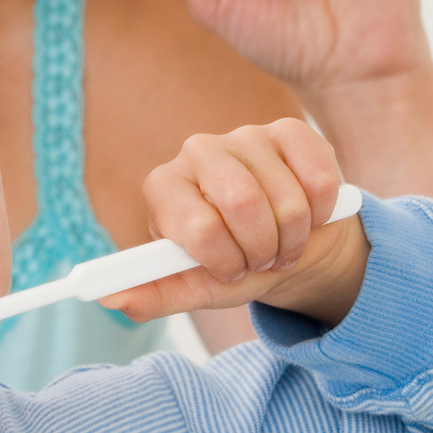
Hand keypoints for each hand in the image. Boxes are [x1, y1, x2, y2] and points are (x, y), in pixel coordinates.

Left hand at [103, 119, 366, 326]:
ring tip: (282, 244)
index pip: (198, 225)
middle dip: (261, 248)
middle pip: (243, 201)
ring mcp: (245, 136)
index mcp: (164, 186)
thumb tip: (112, 301)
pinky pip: (318, 178)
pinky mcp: (290, 132)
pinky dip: (321, 213)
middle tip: (262, 259)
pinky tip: (308, 215)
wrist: (285, 244)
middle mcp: (197, 151)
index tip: (232, 270)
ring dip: (293, 238)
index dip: (225, 259)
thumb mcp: (194, 286)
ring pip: (286, 198)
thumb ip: (154, 295)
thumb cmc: (232, 262)